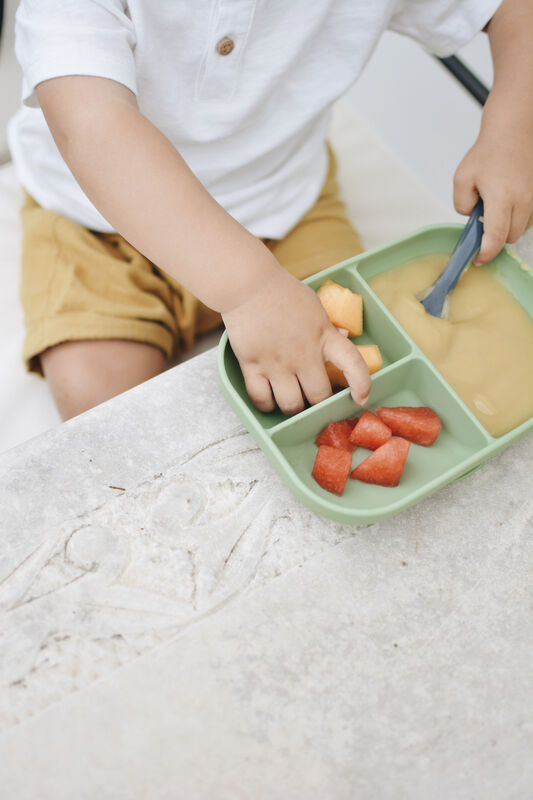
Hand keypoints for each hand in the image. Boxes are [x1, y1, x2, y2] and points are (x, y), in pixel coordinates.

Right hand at [221, 268, 370, 413]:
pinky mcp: (251, 365)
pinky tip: (270, 399)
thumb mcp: (315, 307)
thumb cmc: (282, 292)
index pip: (353, 364)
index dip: (362, 385)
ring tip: (292, 401)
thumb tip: (344, 338)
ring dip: (294, 408)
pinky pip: (261, 399)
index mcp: (324, 336)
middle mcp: (303, 353)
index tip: (361, 398)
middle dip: (319, 403)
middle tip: (314, 399)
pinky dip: (267, 405)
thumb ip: (329, 328)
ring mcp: (276, 362)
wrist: (248, 284)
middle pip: (318, 396)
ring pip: (291, 405)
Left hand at [453, 127, 532, 265]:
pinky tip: (508, 204)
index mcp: (502, 197)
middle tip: (482, 221)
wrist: (514, 131)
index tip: (478, 260)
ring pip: (522, 229)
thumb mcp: (462, 178)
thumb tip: (472, 218)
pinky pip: (530, 218)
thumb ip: (461, 204)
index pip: (496, 237)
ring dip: (507, 227)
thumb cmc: (489, 152)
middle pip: (510, 237)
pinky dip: (518, 217)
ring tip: (496, 207)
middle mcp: (524, 200)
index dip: (486, 254)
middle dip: (495, 237)